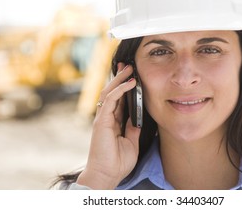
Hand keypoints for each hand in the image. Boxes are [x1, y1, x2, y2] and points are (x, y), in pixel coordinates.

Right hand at [76, 63, 140, 188]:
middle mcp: (106, 117)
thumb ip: (133, 128)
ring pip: (109, 92)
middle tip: (128, 65)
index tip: (131, 76)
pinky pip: (110, 100)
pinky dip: (120, 90)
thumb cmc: (117, 162)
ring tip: (129, 69)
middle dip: (119, 77)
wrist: (106, 175)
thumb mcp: (131, 142)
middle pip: (112, 92)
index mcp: (113, 122)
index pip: (118, 99)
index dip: (124, 87)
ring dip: (119, 79)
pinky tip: (130, 83)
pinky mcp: (101, 121)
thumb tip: (139, 118)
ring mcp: (102, 118)